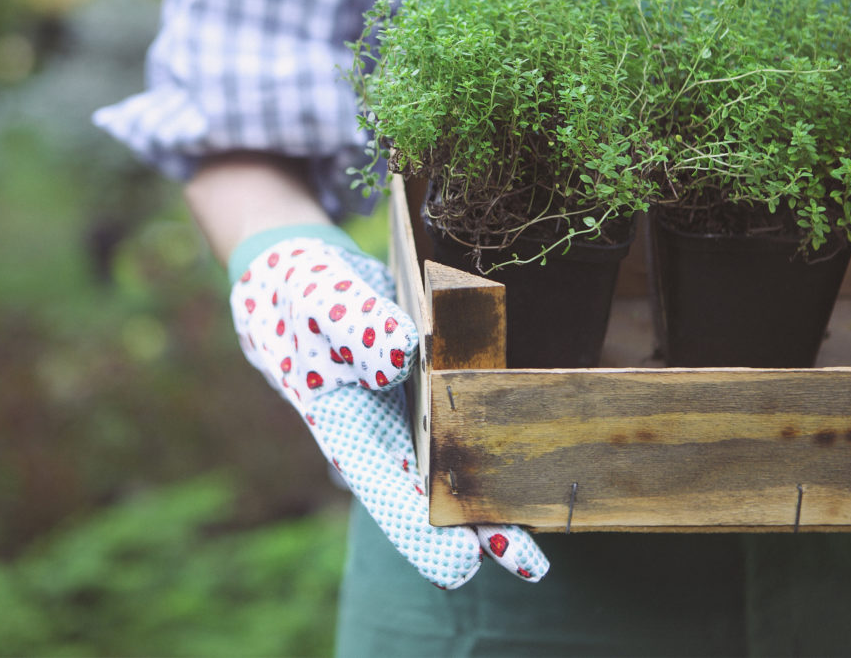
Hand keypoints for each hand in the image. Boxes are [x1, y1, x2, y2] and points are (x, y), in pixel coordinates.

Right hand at [229, 229, 548, 588]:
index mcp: (349, 431)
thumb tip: (397, 357)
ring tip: (548, 522)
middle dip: (479, 529)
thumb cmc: (302, 297)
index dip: (422, 534)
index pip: (387, 495)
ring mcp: (417, 418)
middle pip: (436, 499)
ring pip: (462, 469)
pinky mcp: (441, 390)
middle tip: (529, 562)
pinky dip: (504, 440)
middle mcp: (387, 437)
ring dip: (500, 496)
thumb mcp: (318, 299)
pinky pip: (474, 422)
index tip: (461, 564)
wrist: (308, 284)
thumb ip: (354, 325)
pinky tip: (541, 454)